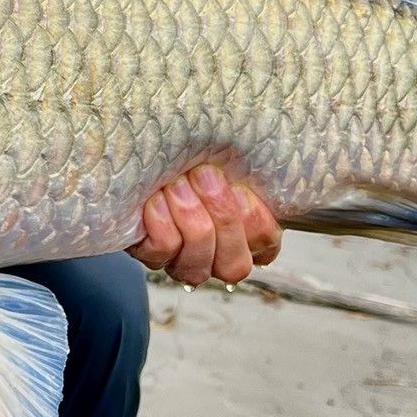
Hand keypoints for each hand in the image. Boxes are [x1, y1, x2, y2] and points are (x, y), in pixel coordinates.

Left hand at [127, 164, 280, 287]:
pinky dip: (161, 223)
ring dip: (190, 216)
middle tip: (204, 174)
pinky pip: (162, 252)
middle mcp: (220, 259)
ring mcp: (186, 263)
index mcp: (250, 235)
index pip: (265, 241)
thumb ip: (247, 164)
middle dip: (221, 214)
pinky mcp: (153, 257)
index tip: (238, 185)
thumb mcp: (227, 154)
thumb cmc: (195, 156)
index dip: (253, 216)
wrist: (146, 156)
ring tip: (178, 185)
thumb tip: (269, 152)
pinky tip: (156, 199)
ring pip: (198, 264)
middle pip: (235, 264)